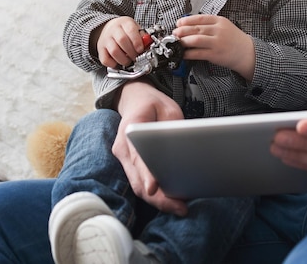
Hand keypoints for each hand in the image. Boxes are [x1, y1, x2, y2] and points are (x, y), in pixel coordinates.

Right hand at [94, 16, 145, 68]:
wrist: (108, 28)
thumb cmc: (125, 30)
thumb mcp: (135, 28)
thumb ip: (142, 36)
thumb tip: (148, 44)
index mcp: (124, 22)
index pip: (130, 30)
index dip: (137, 41)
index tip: (141, 49)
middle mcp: (113, 30)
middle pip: (122, 40)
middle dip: (132, 52)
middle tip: (136, 57)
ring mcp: (105, 39)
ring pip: (114, 51)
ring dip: (124, 60)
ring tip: (129, 61)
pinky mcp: (100, 49)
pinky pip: (105, 59)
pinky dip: (113, 64)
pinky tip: (119, 63)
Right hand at [112, 81, 186, 215]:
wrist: (134, 99)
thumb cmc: (153, 104)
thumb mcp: (167, 108)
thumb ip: (173, 127)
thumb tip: (183, 147)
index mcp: (130, 130)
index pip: (138, 157)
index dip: (146, 174)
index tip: (154, 188)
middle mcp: (123, 148)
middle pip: (137, 180)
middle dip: (158, 197)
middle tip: (180, 207)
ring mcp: (124, 158)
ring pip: (137, 186)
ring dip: (157, 200)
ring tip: (180, 208)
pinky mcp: (130, 165)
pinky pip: (140, 183)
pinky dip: (155, 195)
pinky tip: (172, 200)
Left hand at [173, 14, 255, 79]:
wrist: (247, 53)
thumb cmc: (234, 39)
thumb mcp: (224, 26)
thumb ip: (209, 24)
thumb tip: (189, 25)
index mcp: (220, 21)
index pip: (199, 18)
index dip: (186, 20)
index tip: (178, 23)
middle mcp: (218, 30)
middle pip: (195, 28)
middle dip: (182, 31)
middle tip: (174, 33)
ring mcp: (217, 43)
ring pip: (195, 40)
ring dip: (183, 41)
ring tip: (177, 43)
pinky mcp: (215, 54)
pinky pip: (198, 53)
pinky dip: (188, 53)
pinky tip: (184, 54)